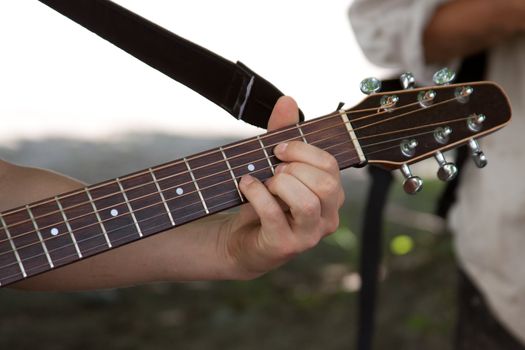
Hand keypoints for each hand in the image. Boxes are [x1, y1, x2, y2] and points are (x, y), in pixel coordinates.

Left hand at [219, 96, 344, 278]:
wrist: (242, 239)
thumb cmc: (265, 200)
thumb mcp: (274, 165)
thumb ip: (282, 134)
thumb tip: (287, 99)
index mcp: (331, 195)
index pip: (331, 166)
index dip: (303, 150)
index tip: (277, 148)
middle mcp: (327, 217)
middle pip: (325, 184)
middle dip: (294, 167)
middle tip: (273, 167)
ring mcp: (308, 236)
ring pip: (307, 203)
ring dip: (280, 183)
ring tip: (264, 180)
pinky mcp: (284, 246)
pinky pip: (274, 215)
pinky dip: (257, 194)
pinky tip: (246, 186)